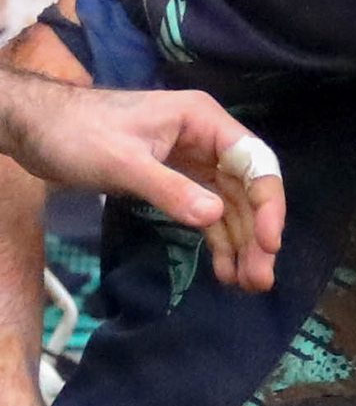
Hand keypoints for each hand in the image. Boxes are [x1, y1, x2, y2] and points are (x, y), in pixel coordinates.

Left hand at [0, 72, 283, 291]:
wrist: (35, 129)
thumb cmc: (77, 133)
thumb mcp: (122, 163)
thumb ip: (168, 189)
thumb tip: (213, 217)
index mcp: (202, 121)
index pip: (253, 162)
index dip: (267, 204)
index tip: (270, 244)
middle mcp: (206, 139)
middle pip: (246, 190)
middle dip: (255, 234)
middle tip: (259, 280)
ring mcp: (192, 161)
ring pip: (229, 206)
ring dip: (239, 244)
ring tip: (246, 285)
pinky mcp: (174, 180)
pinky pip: (205, 213)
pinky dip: (215, 240)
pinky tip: (223, 269)